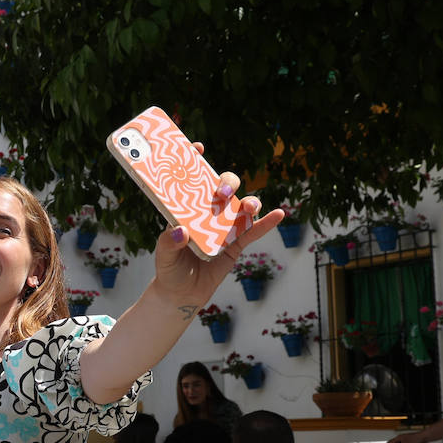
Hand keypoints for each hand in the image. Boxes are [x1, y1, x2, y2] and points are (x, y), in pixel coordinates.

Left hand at [149, 150, 283, 310]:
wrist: (181, 294)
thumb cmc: (169, 269)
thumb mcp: (163, 256)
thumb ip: (168, 243)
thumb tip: (181, 232)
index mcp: (186, 209)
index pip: (190, 181)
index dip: (194, 162)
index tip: (197, 148)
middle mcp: (207, 213)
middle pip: (222, 189)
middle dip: (226, 183)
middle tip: (222, 192)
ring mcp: (223, 226)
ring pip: (241, 207)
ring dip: (249, 202)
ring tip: (249, 207)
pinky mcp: (236, 244)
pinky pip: (253, 231)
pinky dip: (266, 223)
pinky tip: (279, 214)